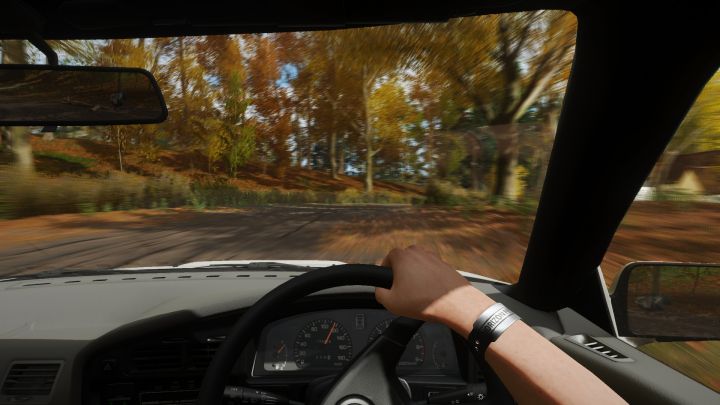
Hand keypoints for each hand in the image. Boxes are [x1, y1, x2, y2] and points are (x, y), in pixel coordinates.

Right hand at [375, 246, 494, 336]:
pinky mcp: (446, 264)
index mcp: (402, 256)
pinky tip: (430, 292)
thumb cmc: (422, 301)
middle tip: (402, 288)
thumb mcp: (391, 303)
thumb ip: (379, 293)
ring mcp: (434, 257)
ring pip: (419, 264)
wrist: (455, 303)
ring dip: (416, 274)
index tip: (388, 282)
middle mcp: (418, 252)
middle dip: (401, 272)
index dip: (385, 271)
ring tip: (417, 292)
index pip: (388, 258)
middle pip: (404, 259)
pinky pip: (432, 270)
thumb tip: (380, 290)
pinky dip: (429, 278)